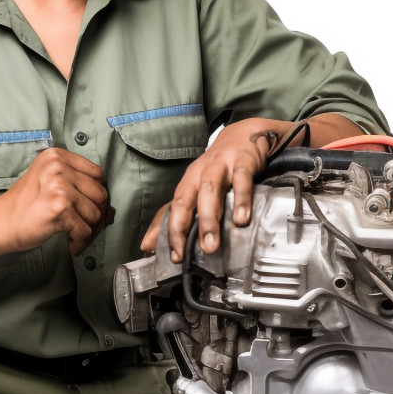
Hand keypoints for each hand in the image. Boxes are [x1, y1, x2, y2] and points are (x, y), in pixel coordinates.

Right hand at [0, 147, 110, 255]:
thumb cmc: (24, 206)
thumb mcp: (46, 179)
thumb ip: (72, 179)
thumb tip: (105, 200)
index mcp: (57, 156)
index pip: (97, 173)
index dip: (97, 193)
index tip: (90, 206)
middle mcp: (59, 167)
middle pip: (100, 194)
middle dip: (95, 214)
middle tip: (84, 225)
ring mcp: (60, 186)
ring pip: (96, 214)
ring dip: (87, 229)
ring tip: (73, 233)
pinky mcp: (59, 207)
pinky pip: (85, 230)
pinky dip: (79, 241)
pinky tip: (70, 242)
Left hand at [140, 118, 282, 262]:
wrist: (244, 135)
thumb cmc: (219, 168)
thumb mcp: (198, 188)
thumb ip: (176, 216)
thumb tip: (148, 245)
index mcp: (188, 182)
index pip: (174, 209)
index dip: (172, 233)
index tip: (175, 257)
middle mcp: (200, 173)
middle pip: (187, 200)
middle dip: (186, 228)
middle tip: (193, 253)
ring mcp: (221, 166)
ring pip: (210, 191)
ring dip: (209, 219)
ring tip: (212, 244)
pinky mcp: (243, 161)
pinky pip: (241, 180)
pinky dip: (241, 199)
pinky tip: (242, 220)